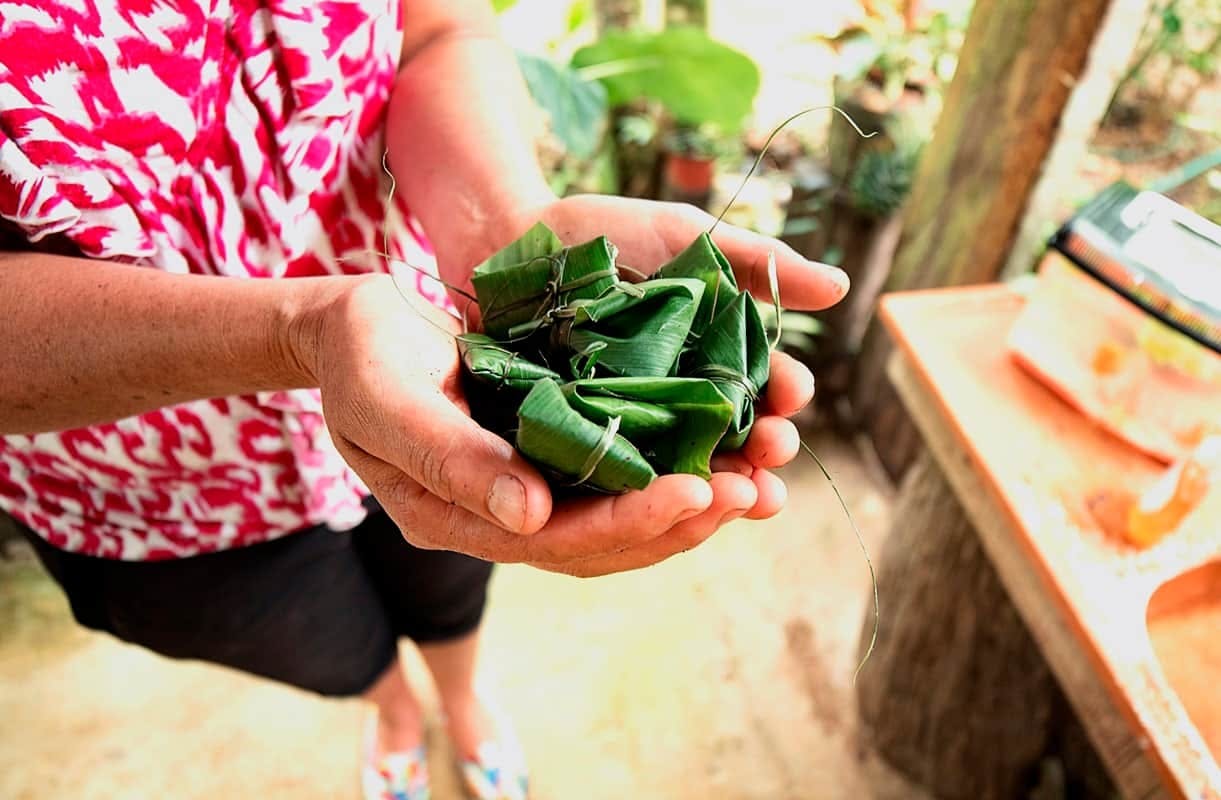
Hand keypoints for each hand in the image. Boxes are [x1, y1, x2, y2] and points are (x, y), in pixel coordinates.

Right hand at [299, 274, 760, 576]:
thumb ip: (451, 459)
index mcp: (453, 517)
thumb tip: (532, 517)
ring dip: (686, 504)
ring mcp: (520, 487)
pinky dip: (665, 465)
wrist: (348, 328)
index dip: (630, 521)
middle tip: (752, 491)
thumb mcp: (389, 400)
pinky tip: (715, 447)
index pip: (555, 541)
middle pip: (599, 542)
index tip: (699, 491)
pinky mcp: (541, 450)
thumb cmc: (358, 356)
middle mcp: (495, 516)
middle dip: (679, 521)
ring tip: (755, 480)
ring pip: (614, 514)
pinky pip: (612, 473)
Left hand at [437, 194, 841, 536]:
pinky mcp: (583, 449)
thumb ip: (757, 261)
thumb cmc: (604, 234)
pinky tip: (662, 503)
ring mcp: (633, 431)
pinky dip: (645, 497)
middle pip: (736, 442)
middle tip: (773, 450)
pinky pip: (619, 482)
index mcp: (716, 360)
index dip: (784, 396)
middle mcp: (683, 403)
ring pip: (687, 474)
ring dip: (719, 489)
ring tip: (738, 493)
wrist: (510, 237)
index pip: (765, 388)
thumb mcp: (685, 238)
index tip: (792, 396)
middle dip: (763, 452)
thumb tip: (840, 286)